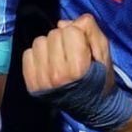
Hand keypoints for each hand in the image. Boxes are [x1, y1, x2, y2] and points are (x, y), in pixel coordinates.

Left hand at [23, 14, 131, 130]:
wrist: (94, 108)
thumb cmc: (100, 77)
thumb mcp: (104, 51)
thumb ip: (89, 30)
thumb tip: (61, 24)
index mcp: (78, 68)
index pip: (70, 31)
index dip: (79, 36)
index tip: (84, 49)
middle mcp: (57, 75)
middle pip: (53, 34)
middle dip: (64, 40)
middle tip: (72, 55)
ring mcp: (42, 81)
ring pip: (39, 42)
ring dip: (50, 47)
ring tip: (61, 59)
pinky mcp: (32, 85)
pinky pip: (27, 54)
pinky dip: (38, 56)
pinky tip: (49, 65)